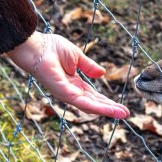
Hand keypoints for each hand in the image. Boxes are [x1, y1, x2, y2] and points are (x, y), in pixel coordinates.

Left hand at [7, 31, 129, 118]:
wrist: (36, 46)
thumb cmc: (51, 48)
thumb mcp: (77, 57)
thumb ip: (89, 67)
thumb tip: (102, 73)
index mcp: (74, 83)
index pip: (93, 95)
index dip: (107, 101)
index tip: (120, 106)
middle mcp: (71, 91)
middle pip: (94, 103)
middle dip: (110, 109)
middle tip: (126, 114)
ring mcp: (68, 94)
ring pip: (91, 106)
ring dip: (108, 110)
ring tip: (123, 114)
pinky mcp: (65, 94)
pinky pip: (85, 103)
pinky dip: (99, 107)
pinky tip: (111, 109)